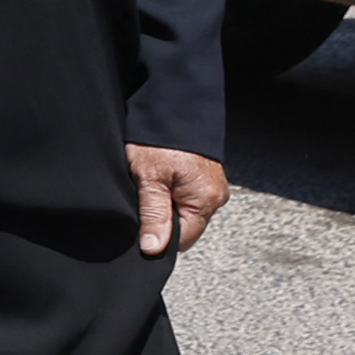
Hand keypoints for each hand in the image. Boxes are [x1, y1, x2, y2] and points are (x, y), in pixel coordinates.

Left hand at [129, 143, 228, 257]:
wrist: (171, 106)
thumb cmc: (158, 141)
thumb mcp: (149, 179)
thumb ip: (153, 215)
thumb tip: (153, 249)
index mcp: (206, 200)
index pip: (183, 240)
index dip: (159, 239)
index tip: (139, 228)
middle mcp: (215, 196)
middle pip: (184, 225)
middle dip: (161, 220)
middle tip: (142, 199)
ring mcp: (212, 186)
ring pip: (184, 210)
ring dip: (164, 204)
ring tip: (149, 185)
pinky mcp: (205, 177)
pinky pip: (186, 196)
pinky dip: (169, 193)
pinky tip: (157, 180)